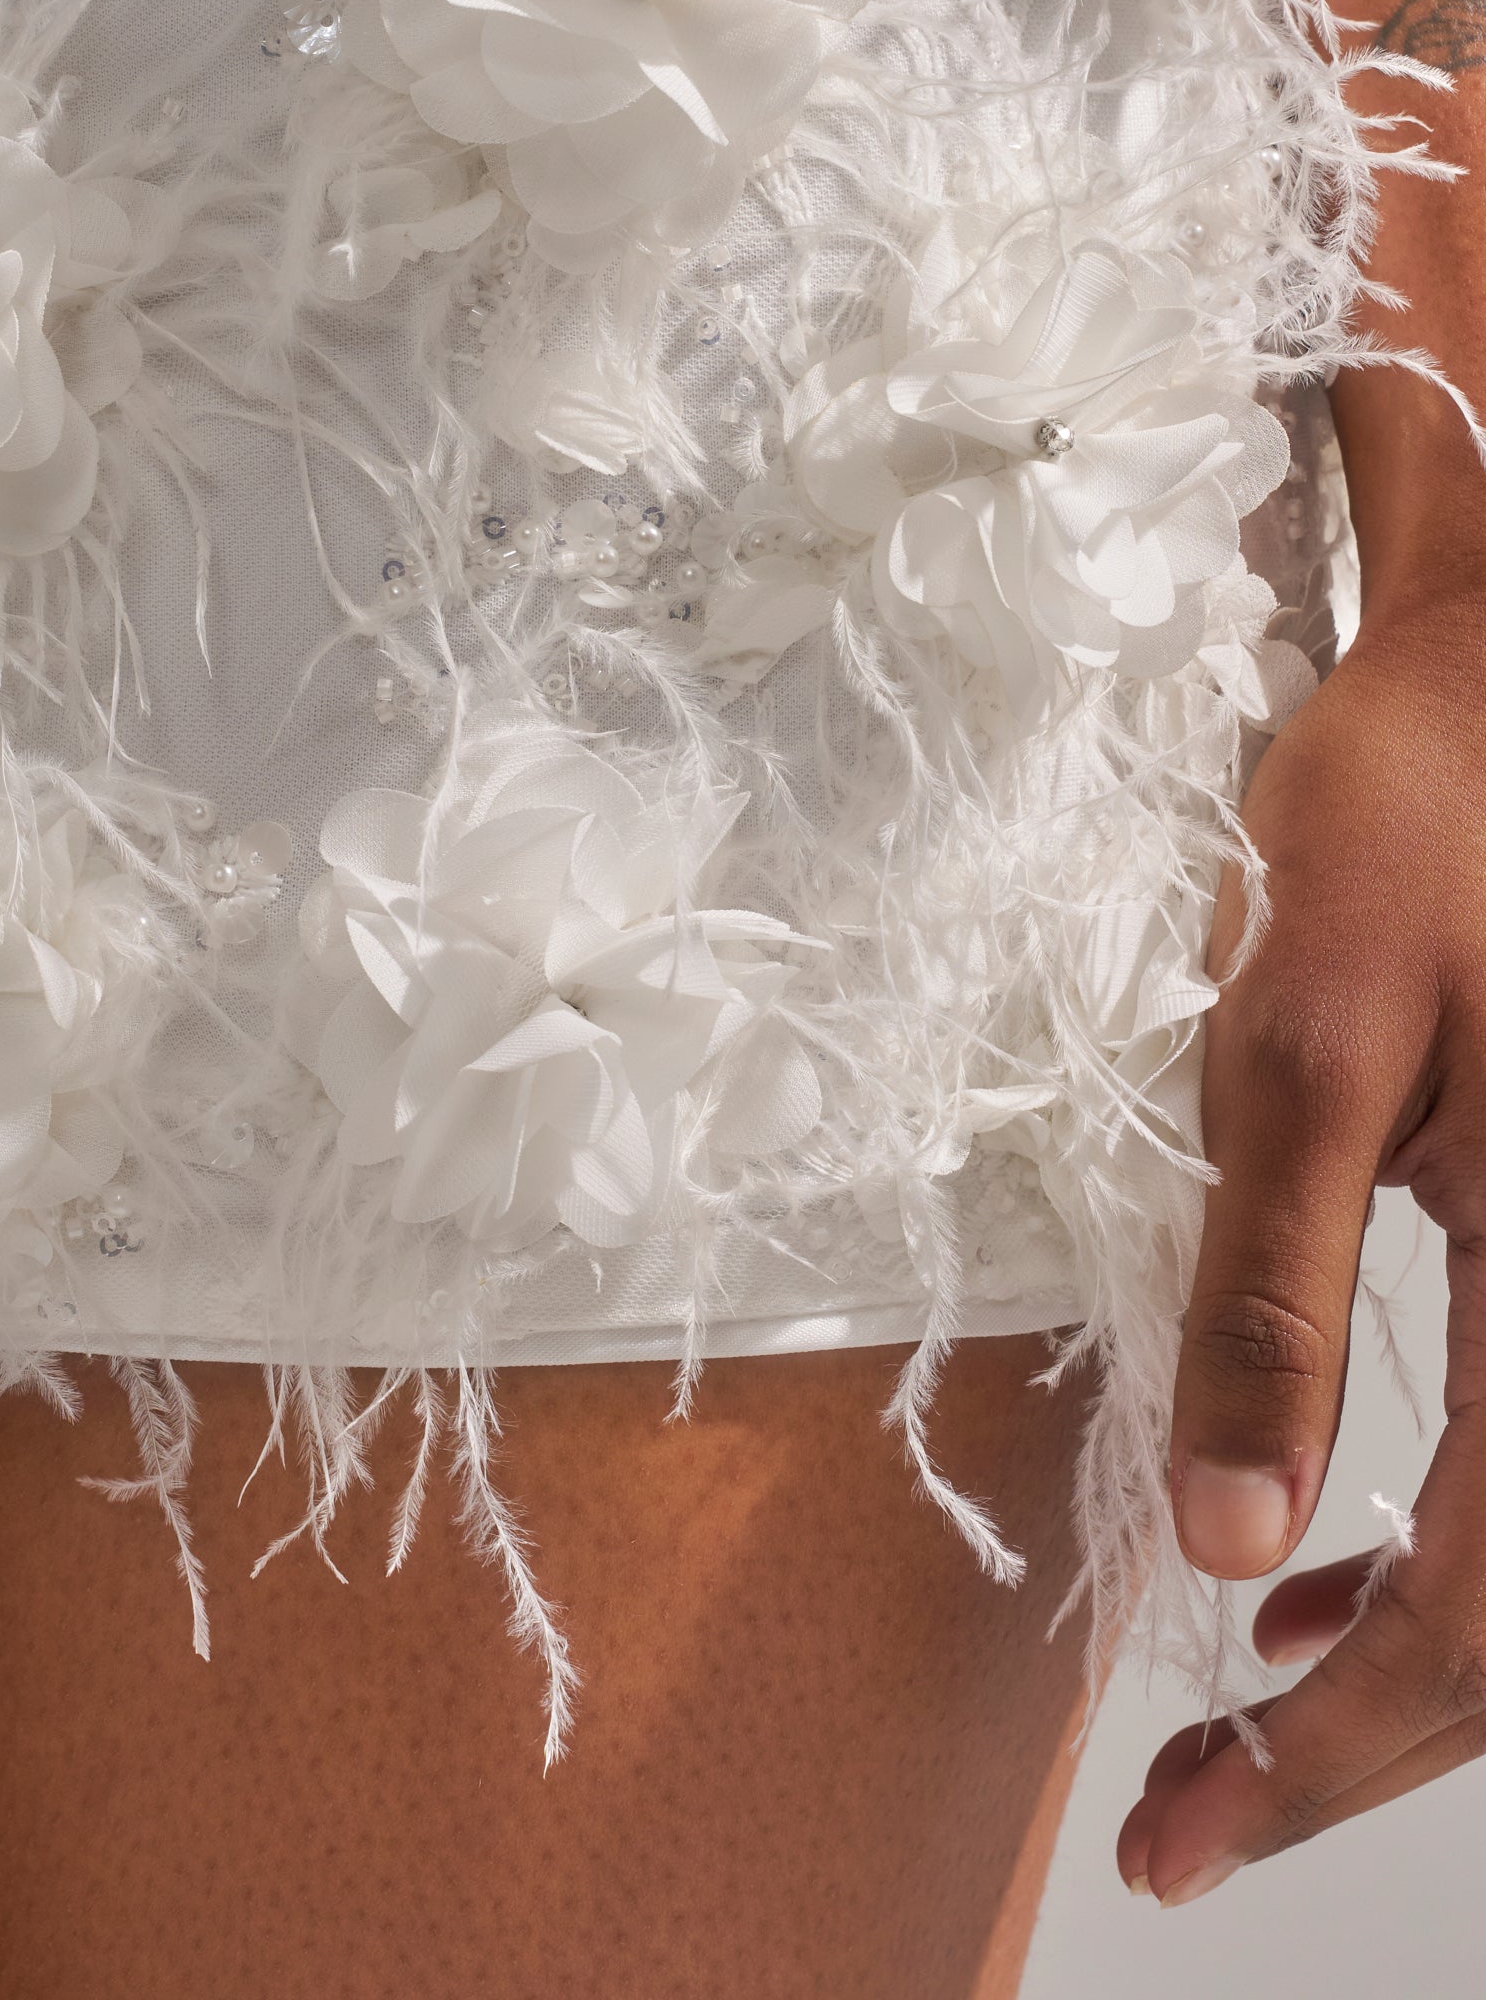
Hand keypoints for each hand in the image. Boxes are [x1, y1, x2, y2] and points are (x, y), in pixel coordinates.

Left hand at [1117, 593, 1485, 1905]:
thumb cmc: (1407, 827)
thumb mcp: (1299, 1045)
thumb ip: (1271, 1295)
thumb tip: (1227, 1542)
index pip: (1483, 1608)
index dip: (1337, 1747)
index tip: (1195, 1821)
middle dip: (1363, 1743)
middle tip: (1192, 1822)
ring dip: (1411, 1662)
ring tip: (1259, 1713)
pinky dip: (1448, 1552)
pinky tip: (1335, 1561)